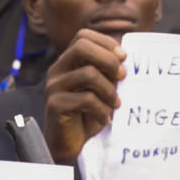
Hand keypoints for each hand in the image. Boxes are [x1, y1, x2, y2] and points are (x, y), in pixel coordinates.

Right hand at [44, 29, 125, 164]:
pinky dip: (102, 109)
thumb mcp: (101, 88)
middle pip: (81, 46)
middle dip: (108, 59)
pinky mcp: (55, 105)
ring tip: (115, 104)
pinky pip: (86, 99)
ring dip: (109, 89)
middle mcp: (57, 70)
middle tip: (122, 76)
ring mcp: (54, 87)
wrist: (70, 143)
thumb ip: (107, 71)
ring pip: (87, 73)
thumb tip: (126, 57)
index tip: (123, 58)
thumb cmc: (87, 114)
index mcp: (67, 62)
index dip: (106, 42)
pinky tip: (106, 118)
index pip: (83, 36)